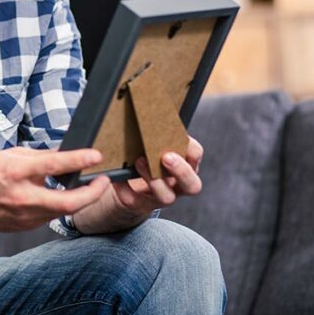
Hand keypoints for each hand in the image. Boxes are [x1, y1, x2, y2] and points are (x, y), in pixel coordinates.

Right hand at [0, 147, 110, 231]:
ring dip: (77, 199)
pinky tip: (56, 197)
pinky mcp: (25, 227)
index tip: (96, 156)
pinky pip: (49, 216)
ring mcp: (24, 216)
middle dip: (92, 193)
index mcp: (15, 172)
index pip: (54, 166)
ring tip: (83, 186)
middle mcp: (22, 197)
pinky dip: (57, 205)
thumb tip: (64, 155)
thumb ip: (38, 156)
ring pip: (61, 211)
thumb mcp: (9, 155)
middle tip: (103, 182)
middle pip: (68, 202)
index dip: (78, 160)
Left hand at [74, 137, 204, 232]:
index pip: (196, 156)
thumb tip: (143, 110)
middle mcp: (178, 185)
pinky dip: (125, 186)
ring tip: (139, 162)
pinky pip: (135, 199)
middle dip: (181, 170)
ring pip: (167, 197)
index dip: (192, 150)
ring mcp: (161, 197)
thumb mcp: (150, 145)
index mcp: (184, 165)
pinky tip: (117, 177)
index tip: (181, 140)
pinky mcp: (139, 204)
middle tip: (166, 156)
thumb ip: (153, 135)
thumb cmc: (143, 158)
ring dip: (154, 180)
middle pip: (192, 185)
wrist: (126, 188)